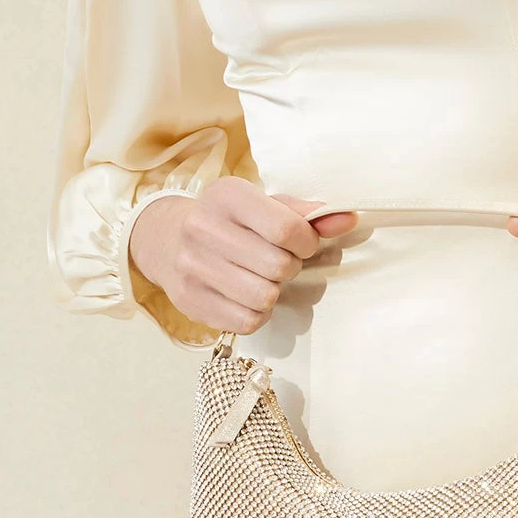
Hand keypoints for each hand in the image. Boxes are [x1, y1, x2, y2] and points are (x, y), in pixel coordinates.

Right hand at [127, 178, 356, 334]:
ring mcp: (191, 266)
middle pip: (277, 266)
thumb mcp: (265, 205)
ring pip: (264, 297)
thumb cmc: (231, 221)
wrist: (168, 239)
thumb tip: (349, 219)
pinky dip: (258, 313)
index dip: (307, 242)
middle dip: (290, 267)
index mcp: (227, 195)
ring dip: (274, 291)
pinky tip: (248, 296)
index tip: (304, 244)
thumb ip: (308, 214)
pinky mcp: (188, 301)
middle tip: (280, 261)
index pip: (286, 228)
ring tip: (264, 278)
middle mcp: (202, 227)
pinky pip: (246, 321)